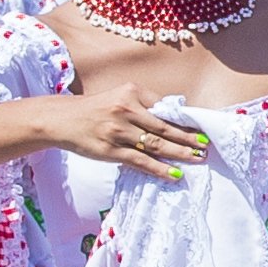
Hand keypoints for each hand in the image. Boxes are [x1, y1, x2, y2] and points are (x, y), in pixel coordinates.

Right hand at [1, 89, 209, 182]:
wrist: (61, 120)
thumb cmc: (95, 110)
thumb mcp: (118, 98)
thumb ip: (144, 105)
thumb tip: (175, 120)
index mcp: (131, 92)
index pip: (165, 108)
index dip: (185, 120)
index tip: (202, 128)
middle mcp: (126, 109)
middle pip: (165, 126)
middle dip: (188, 138)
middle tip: (206, 145)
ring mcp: (118, 131)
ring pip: (156, 144)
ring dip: (180, 153)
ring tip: (198, 158)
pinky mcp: (110, 150)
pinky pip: (140, 161)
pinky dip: (160, 168)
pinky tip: (175, 174)